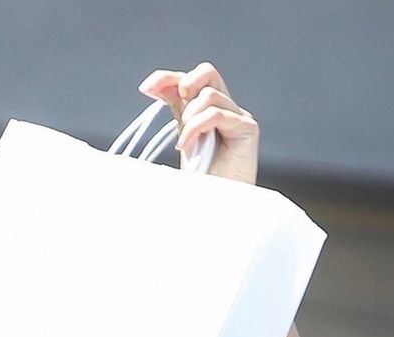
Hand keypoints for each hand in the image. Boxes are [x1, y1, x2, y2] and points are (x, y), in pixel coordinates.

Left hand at [140, 63, 259, 186]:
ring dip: (190, 119)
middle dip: (185, 84)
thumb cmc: (202, 180)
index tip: (146, 88)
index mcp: (209, 110)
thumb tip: (154, 86)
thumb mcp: (183, 137)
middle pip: (207, 72)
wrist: (217, 206)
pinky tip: (187, 146)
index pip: (191, 80)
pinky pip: (216, 114)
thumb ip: (176, 109)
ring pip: (209, 95)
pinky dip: (196, 128)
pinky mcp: (247, 128)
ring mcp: (238, 117)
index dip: (169, 78)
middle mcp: (226, 109)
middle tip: (176, 109)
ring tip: (186, 144)